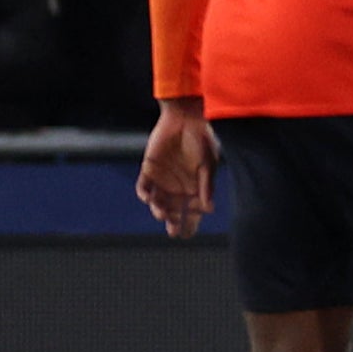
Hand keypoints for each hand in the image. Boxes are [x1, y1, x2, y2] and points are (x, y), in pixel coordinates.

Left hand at [139, 104, 220, 235]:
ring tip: (161, 212)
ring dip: (158, 209)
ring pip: (157, 202)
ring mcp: (162, 180)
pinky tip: (148, 197)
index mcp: (194, 188)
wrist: (186, 116)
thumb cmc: (202, 138)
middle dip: (172, 222)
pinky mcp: (149, 170)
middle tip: (173, 229)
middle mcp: (177, 187)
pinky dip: (144, 194)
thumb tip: (209, 208)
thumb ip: (206, 185)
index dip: (190, 224)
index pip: (191, 212)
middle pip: (173, 211)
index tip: (187, 235)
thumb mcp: (208, 163)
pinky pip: (143, 187)